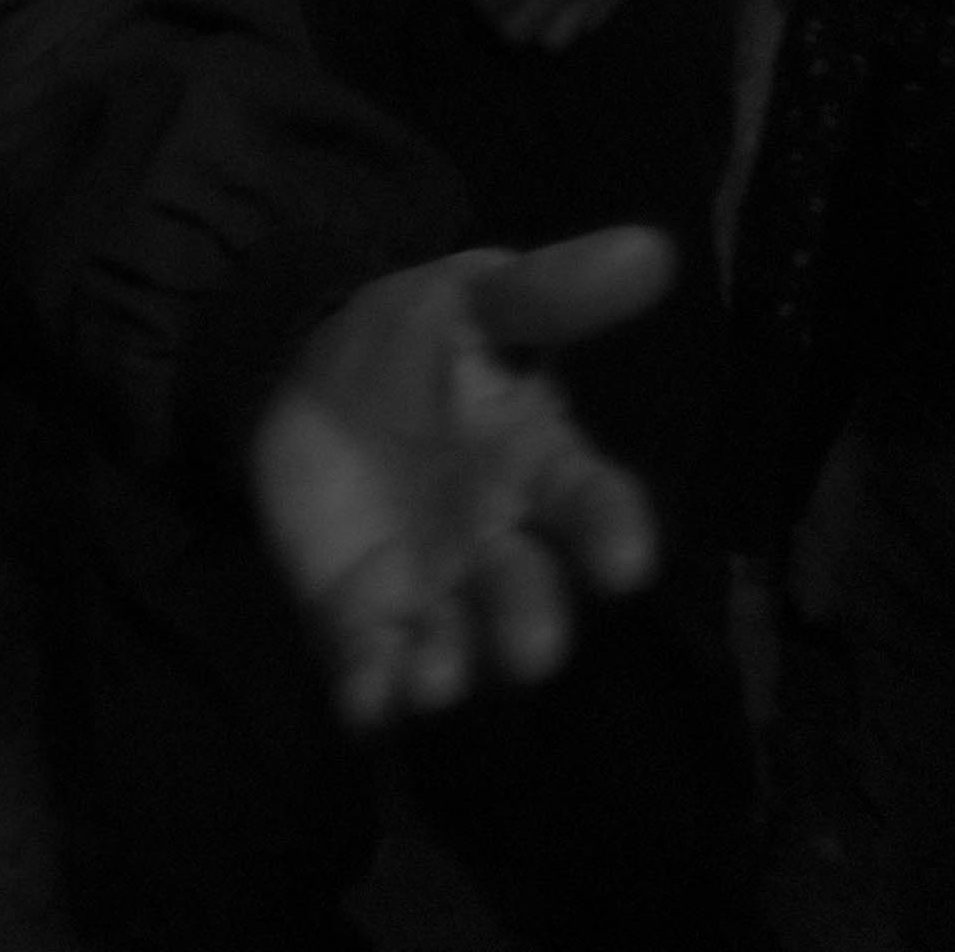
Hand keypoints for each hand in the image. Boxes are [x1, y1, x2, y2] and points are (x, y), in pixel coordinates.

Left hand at [251, 228, 671, 727]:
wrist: (306, 372)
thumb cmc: (417, 342)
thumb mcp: (471, 298)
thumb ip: (548, 291)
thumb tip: (648, 249)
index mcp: (542, 465)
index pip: (593, 503)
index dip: (609, 532)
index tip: (623, 561)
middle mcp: (502, 542)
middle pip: (529, 592)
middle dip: (531, 622)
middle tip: (530, 650)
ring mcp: (434, 587)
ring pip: (458, 643)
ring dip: (452, 668)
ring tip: (437, 682)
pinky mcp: (362, 615)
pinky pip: (372, 662)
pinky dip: (371, 689)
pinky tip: (363, 706)